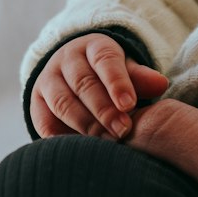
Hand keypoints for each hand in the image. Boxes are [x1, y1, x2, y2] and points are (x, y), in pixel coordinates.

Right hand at [30, 34, 168, 139]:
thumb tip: (161, 84)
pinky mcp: (36, 103)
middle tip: (123, 131)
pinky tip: (81, 149)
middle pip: (83, 83)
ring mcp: (48, 81)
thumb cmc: (110, 76)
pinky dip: (61, 137)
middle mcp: (66, 60)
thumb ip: (141, 78)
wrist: (73, 74)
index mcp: (94, 46)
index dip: (116, 82)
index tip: (129, 105)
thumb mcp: (127, 70)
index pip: (104, 60)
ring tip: (108, 143)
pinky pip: (44, 122)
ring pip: (62, 102)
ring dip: (85, 125)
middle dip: (104, 110)